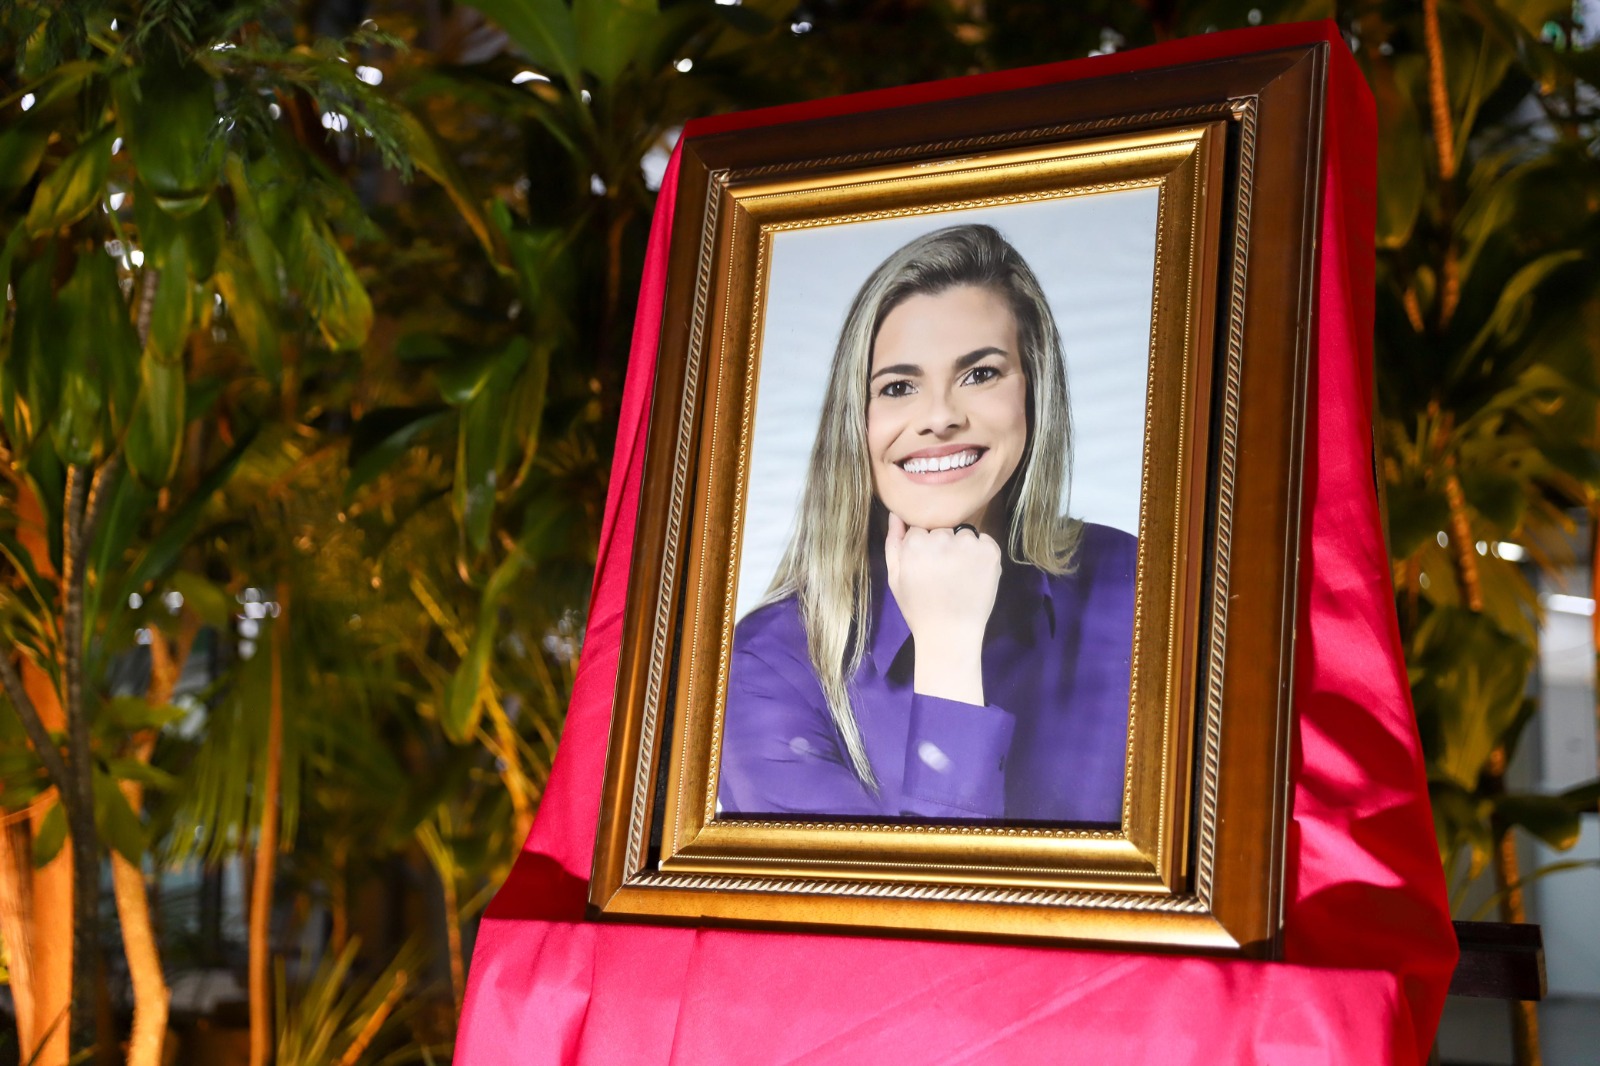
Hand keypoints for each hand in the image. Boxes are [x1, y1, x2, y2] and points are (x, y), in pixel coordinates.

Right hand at [884, 513, 1001, 704]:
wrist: (950, 634)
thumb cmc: (918, 608)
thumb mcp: (895, 578)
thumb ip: (893, 543)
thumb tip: (896, 514)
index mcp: (915, 544)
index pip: (919, 529)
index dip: (922, 548)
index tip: (925, 567)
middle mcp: (942, 539)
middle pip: (942, 529)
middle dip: (942, 545)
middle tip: (943, 572)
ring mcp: (969, 544)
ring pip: (964, 533)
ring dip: (962, 547)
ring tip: (960, 573)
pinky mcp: (990, 552)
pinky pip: (984, 540)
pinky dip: (981, 552)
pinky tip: (974, 573)